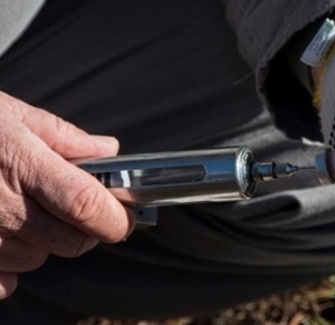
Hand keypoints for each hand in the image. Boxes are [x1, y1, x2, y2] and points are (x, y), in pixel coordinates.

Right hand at [0, 92, 133, 298]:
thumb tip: (107, 151)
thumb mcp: (11, 114)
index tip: (126, 216)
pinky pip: (1, 281)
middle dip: (88, 231)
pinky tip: (2, 237)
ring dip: (46, 243)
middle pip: (71, 241)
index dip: (117, 218)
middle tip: (79, 210)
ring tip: (27, 212)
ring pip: (38, 259)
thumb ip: (64, 137)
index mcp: (23, 165)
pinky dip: (10, 266)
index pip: (88, 206)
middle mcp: (2, 206)